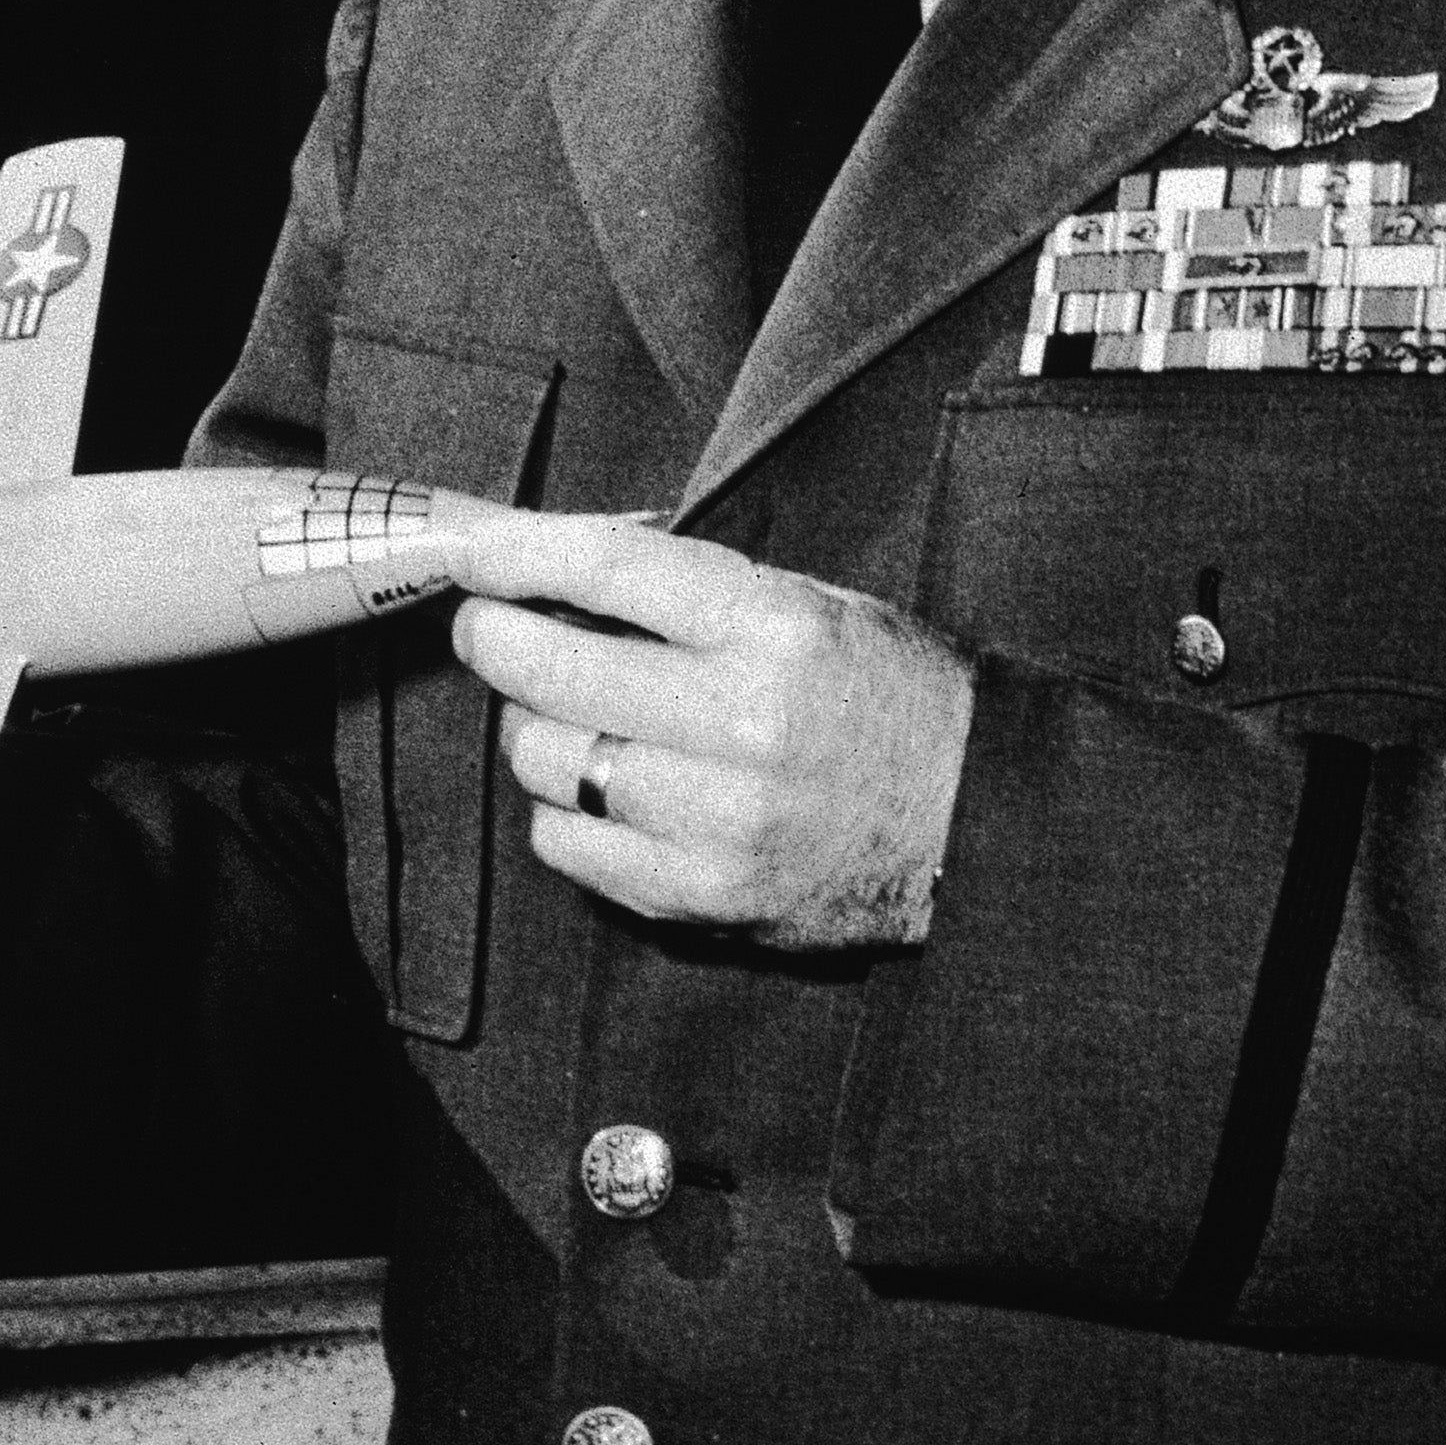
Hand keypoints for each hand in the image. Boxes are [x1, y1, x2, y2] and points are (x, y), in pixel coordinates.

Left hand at [446, 509, 974, 951]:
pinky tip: (602, 788)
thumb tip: (558, 570)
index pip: (610, 571)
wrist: (976, 824)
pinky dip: (564, 810)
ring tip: (567, 715)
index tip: (468, 549)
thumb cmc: (889, 695)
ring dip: (533, 729)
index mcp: (777, 628)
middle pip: (552, 671)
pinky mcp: (702, 895)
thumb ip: (693, 591)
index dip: (518, 554)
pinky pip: (569, 845)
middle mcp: (744, 722)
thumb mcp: (814, 605)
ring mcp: (718, 819)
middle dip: (496, 639)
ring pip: (548, 762)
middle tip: (488, 629)